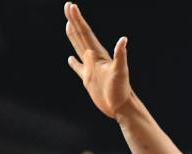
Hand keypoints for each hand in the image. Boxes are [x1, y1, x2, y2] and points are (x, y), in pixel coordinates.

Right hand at [64, 2, 132, 118]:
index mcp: (98, 54)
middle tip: (67, 6)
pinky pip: (78, 68)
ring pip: (79, 48)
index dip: (78, 19)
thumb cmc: (122, 90)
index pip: (86, 33)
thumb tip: (123, 39)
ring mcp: (91, 68)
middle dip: (74, 20)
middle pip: (81, 35)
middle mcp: (94, 58)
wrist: (121, 106)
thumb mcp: (121, 71)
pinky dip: (74, 63)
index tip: (71, 6)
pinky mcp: (89, 79)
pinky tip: (69, 59)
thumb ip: (120, 55)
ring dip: (73, 36)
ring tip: (68, 24)